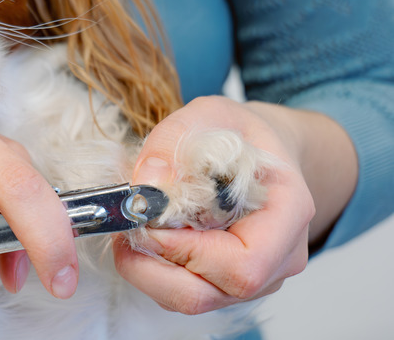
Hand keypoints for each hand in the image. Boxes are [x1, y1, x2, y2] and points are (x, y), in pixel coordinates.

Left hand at [112, 96, 350, 313]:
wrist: (257, 148)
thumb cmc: (239, 134)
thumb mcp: (207, 114)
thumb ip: (173, 140)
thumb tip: (146, 183)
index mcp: (287, 213)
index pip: (243, 264)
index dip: (186, 251)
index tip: (147, 220)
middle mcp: (279, 257)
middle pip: (211, 293)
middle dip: (153, 267)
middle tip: (125, 229)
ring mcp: (256, 277)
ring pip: (192, 299)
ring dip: (147, 270)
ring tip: (131, 230)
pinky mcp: (226, 282)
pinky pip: (183, 292)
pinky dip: (153, 271)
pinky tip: (146, 237)